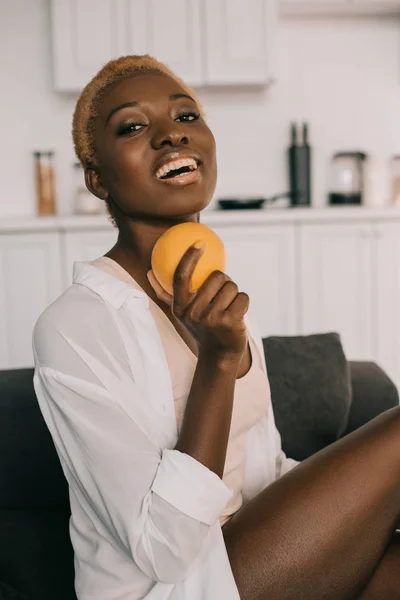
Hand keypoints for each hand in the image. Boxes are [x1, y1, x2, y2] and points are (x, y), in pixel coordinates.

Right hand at [148, 242, 248, 362]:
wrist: (219, 354)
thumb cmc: (201, 327)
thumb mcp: (181, 313)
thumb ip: (165, 293)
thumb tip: (149, 272)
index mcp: (180, 306)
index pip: (181, 276)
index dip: (190, 256)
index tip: (200, 242)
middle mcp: (193, 312)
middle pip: (217, 276)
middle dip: (224, 282)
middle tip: (222, 297)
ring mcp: (211, 318)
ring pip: (232, 286)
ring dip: (234, 295)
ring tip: (228, 308)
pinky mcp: (229, 322)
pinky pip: (243, 297)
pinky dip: (243, 304)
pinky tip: (237, 315)